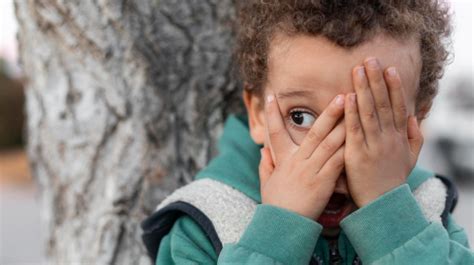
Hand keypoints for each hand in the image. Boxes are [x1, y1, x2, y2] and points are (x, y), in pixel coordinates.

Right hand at [258, 92, 345, 219]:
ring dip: (344, 125)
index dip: (272, 114)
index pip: (275, 132)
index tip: (271, 96)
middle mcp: (298, 160)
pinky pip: (338, 161)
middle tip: (341, 95)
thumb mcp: (266, 183)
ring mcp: (311, 170)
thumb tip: (263, 150)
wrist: (284, 224)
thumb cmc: (276, 204)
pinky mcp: (323, 181)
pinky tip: (360, 137)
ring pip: (330, 143)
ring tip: (356, 112)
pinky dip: (348, 148)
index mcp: (283, 160)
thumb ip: (265, 165)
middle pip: (315, 132)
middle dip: (329, 113)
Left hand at [344, 57, 423, 206]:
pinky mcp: (357, 154)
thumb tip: (415, 117)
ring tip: (358, 70)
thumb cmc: (393, 180)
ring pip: (369, 112)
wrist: (382, 204)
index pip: (397, 106)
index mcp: (399, 137)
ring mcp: (373, 145)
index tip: (390, 68)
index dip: (394, 87)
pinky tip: (347, 97)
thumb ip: (415, 137)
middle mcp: (388, 138)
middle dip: (376, 80)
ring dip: (363, 89)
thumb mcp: (411, 158)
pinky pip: (354, 129)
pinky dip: (351, 112)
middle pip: (383, 103)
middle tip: (371, 59)